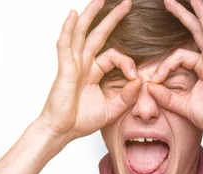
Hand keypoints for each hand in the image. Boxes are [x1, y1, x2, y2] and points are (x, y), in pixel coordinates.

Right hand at [38, 0, 141, 141]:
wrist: (62, 131)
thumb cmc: (81, 121)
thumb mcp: (112, 109)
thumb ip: (127, 96)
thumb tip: (140, 80)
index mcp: (94, 72)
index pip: (115, 56)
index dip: (128, 63)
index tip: (135, 78)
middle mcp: (83, 64)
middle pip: (99, 35)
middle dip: (112, 18)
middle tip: (126, 3)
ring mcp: (73, 64)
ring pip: (82, 33)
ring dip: (91, 15)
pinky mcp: (65, 68)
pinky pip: (66, 45)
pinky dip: (68, 29)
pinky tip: (73, 15)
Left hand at [147, 0, 202, 137]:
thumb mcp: (183, 106)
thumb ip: (167, 97)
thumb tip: (149, 87)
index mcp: (202, 68)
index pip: (178, 56)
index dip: (164, 66)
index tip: (153, 81)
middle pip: (196, 32)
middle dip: (183, 14)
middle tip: (168, 0)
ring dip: (200, 15)